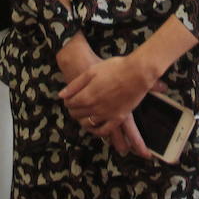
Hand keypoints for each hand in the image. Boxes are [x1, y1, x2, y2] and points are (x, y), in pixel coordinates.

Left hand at [55, 35, 144, 156]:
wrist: (138, 72)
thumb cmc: (115, 67)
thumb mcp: (92, 71)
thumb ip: (75, 85)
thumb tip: (61, 96)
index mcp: (87, 96)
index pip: (70, 104)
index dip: (68, 101)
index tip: (70, 98)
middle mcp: (95, 108)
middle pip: (77, 115)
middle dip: (74, 110)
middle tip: (76, 104)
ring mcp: (107, 115)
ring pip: (88, 124)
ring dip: (83, 120)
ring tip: (84, 113)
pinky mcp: (118, 118)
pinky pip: (104, 131)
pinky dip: (97, 131)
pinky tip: (95, 126)